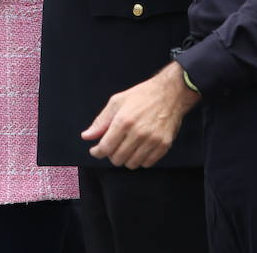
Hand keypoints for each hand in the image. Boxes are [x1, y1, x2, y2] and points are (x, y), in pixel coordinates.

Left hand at [82, 62, 198, 168]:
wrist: (170, 93)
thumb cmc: (141, 96)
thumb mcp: (117, 102)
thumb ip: (100, 121)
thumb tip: (86, 136)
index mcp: (124, 121)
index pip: (105, 148)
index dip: (97, 152)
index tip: (96, 151)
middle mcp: (138, 133)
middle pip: (117, 158)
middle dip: (111, 154)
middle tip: (113, 145)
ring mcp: (152, 140)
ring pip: (132, 164)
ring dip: (126, 158)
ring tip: (127, 147)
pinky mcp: (164, 145)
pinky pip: (147, 163)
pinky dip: (141, 159)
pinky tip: (139, 149)